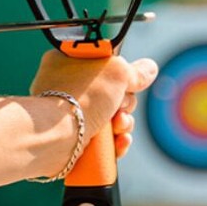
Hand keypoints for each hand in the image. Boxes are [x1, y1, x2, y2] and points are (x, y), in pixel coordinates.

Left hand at [29, 51, 157, 138]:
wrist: (57, 136)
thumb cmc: (81, 97)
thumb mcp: (117, 72)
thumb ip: (136, 71)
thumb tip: (149, 69)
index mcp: (69, 62)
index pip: (106, 66)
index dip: (122, 77)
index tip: (126, 83)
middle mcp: (67, 87)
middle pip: (112, 94)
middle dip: (125, 105)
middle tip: (119, 107)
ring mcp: (70, 115)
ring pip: (110, 119)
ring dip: (123, 125)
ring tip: (118, 128)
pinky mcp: (73, 139)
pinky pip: (103, 141)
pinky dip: (114, 143)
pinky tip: (119, 142)